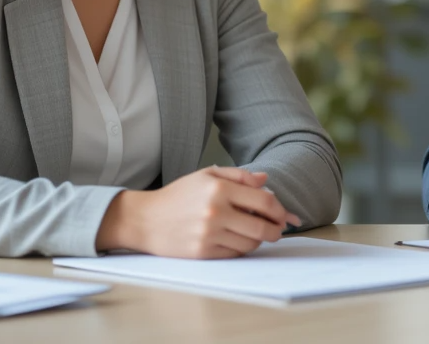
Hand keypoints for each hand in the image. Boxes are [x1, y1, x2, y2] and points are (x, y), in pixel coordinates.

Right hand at [97, 166, 301, 257]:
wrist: (146, 219)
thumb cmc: (178, 195)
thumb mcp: (206, 175)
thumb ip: (238, 176)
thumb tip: (265, 180)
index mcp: (219, 188)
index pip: (264, 201)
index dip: (279, 210)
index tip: (283, 214)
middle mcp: (216, 211)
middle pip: (262, 227)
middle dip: (276, 230)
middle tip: (277, 229)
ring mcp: (209, 234)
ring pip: (250, 243)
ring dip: (258, 240)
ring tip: (253, 232)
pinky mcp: (203, 253)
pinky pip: (235, 254)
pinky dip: (241, 248)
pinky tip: (236, 240)